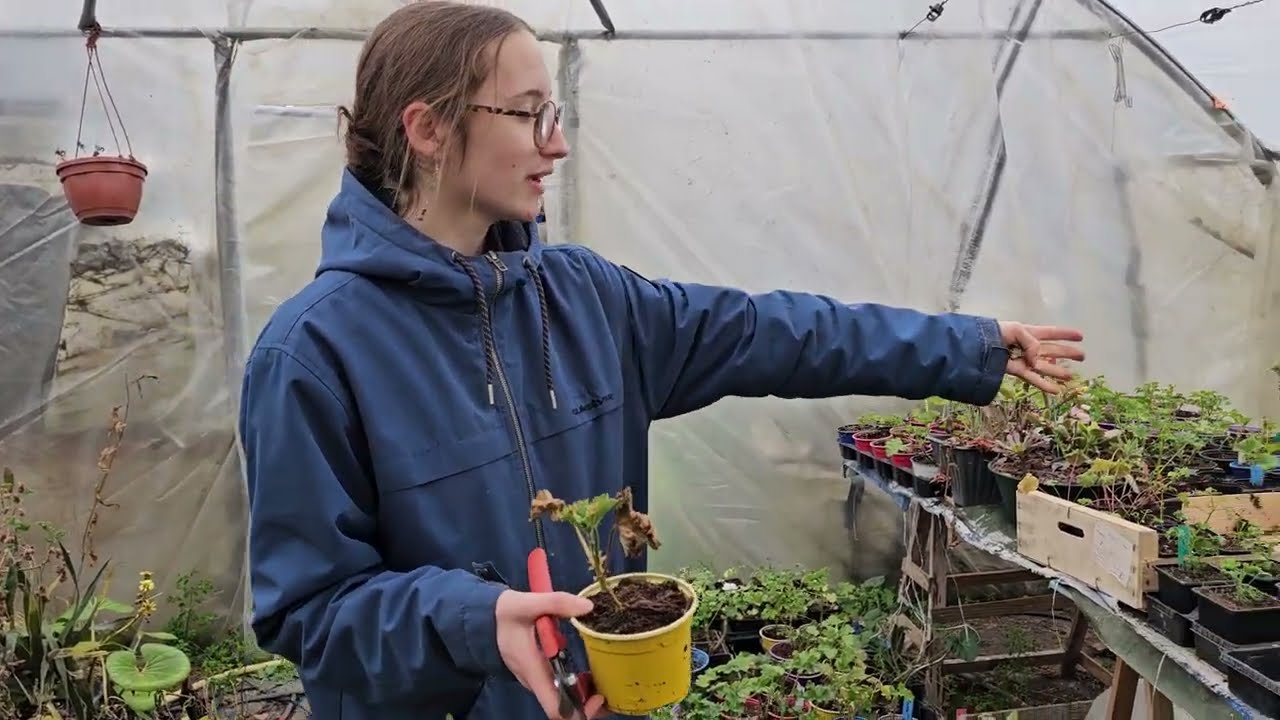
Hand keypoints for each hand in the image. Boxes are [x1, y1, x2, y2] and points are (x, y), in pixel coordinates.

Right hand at [496, 590, 609, 718]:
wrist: (485, 618)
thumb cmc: (503, 613)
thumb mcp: (527, 603)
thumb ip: (556, 602)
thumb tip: (587, 606)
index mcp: (534, 671)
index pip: (556, 709)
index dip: (580, 711)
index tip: (599, 696)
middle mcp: (535, 682)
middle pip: (565, 708)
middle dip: (589, 703)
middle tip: (609, 686)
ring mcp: (537, 680)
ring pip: (564, 699)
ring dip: (585, 694)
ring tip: (603, 678)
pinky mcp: (539, 674)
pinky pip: (559, 689)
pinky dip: (577, 686)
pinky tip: (589, 673)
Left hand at [997, 322, 1084, 393]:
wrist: (974, 347)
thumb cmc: (995, 333)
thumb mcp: (1017, 330)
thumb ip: (1032, 343)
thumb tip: (1037, 362)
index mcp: (1027, 332)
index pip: (1050, 332)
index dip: (1065, 333)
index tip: (1081, 335)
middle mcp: (1026, 345)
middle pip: (1051, 349)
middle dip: (1066, 352)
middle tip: (1082, 356)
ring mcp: (1022, 359)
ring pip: (1044, 365)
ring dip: (1058, 371)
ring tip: (1071, 376)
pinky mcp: (1015, 371)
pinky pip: (1032, 378)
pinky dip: (1044, 384)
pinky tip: (1057, 390)